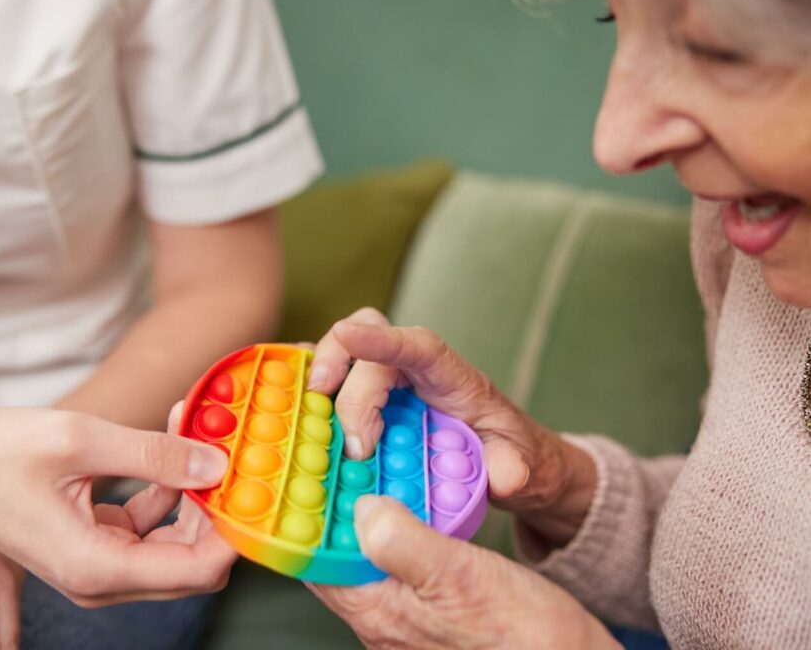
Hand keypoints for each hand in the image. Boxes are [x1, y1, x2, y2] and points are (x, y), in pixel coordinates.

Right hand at [0, 406, 235, 606]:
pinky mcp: (93, 545)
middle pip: (194, 562)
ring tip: (192, 428)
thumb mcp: (81, 440)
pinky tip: (166, 442)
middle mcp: (102, 579)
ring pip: (175, 543)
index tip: (245, 477)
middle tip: (223, 446)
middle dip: (215, 505)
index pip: (200, 570)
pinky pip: (149, 527)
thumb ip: (154, 455)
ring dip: (192, 490)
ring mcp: (98, 565)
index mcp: (98, 567)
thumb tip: (218, 462)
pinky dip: (165, 489)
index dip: (232, 528)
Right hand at [307, 308, 596, 543]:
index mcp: (450, 377)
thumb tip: (500, 476)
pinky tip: (290, 410)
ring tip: (308, 423)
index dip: (380, 338)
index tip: (347, 334)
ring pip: (340, 355)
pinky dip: (305, 387)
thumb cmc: (507, 452)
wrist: (500, 459)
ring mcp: (384, 383)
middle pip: (367, 346)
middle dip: (345, 382)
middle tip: (353, 445)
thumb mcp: (519, 464)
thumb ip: (512, 467)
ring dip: (316, 380)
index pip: (417, 346)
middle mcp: (411, 371)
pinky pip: (329, 380)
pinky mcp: (365, 400)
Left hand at [310, 496, 617, 649]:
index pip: (314, 560)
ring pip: (367, 557)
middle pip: (337, 555)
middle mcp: (383, 619)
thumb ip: (405, 541)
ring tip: (375, 470)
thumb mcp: (461, 575)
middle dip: (336, 508)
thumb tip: (362, 509)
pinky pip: (398, 564)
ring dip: (367, 515)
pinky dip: (399, 530)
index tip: (308, 472)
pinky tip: (415, 504)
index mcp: (378, 612)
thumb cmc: (523, 635)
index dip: (306, 516)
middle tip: (342, 460)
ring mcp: (405, 617)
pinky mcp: (430, 612)